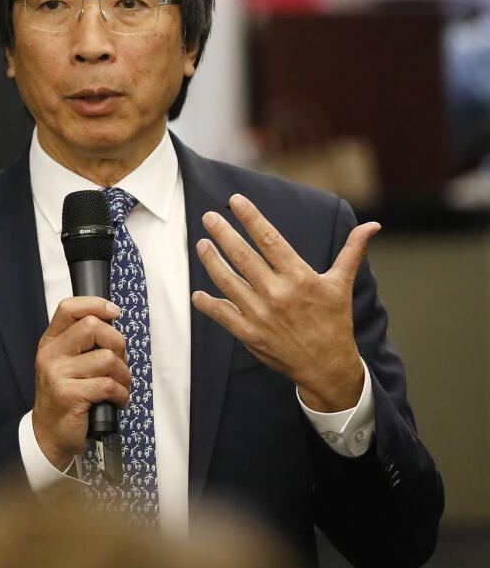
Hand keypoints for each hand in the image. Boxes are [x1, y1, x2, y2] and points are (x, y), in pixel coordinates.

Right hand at [33, 296, 128, 469]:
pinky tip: (116, 401)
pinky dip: (121, 394)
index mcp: (50, 342)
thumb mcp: (66, 365)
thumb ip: (83, 344)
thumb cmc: (65, 398)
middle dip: (117, 344)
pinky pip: (108, 385)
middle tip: (118, 362)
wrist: (49, 435)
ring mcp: (58, 375)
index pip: (69, 308)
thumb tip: (113, 325)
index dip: (96, 304)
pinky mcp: (69, 395)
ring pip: (106, 359)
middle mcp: (50, 355)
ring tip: (119, 387)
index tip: (114, 312)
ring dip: (123, 375)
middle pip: (92, 327)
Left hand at [191, 193, 377, 411]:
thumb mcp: (342, 284)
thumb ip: (351, 252)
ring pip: (227, 281)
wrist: (327, 366)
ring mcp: (261, 314)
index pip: (270, 240)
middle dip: (223, 233)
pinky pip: (222, 314)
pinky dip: (207, 304)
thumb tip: (371, 226)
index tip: (235, 201)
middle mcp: (278, 293)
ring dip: (211, 261)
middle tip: (208, 217)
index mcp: (299, 277)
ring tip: (202, 244)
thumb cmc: (334, 322)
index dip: (251, 218)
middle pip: (243, 256)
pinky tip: (197, 294)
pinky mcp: (249, 333)